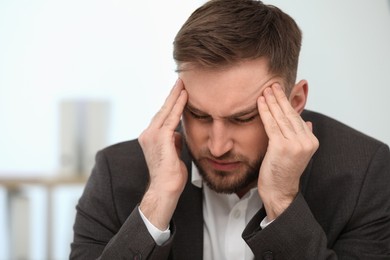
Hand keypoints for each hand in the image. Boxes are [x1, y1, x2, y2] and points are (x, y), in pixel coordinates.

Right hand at [139, 79, 187, 229]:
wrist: (165, 189)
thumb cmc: (170, 175)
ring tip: (183, 83)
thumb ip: (174, 141)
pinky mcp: (160, 139)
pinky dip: (178, 106)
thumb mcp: (174, 153)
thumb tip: (178, 133)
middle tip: (181, 80)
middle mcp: (148, 133)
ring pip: (166, 111)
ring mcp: (152, 135)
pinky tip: (185, 96)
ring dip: (176, 96)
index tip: (179, 91)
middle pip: (163, 109)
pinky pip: (172, 118)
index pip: (163, 116)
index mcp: (151, 137)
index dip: (171, 103)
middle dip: (173, 94)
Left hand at [257, 84, 318, 219]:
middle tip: (272, 84)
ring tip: (265, 90)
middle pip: (290, 114)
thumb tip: (308, 122)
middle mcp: (306, 141)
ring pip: (281, 117)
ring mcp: (295, 144)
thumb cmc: (283, 172)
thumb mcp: (297, 153)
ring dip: (272, 101)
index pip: (297, 117)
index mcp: (311, 141)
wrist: (279, 192)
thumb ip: (302, 136)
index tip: (280, 92)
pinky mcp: (282, 147)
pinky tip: (260, 102)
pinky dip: (265, 112)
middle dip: (280, 98)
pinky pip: (271, 125)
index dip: (287, 103)